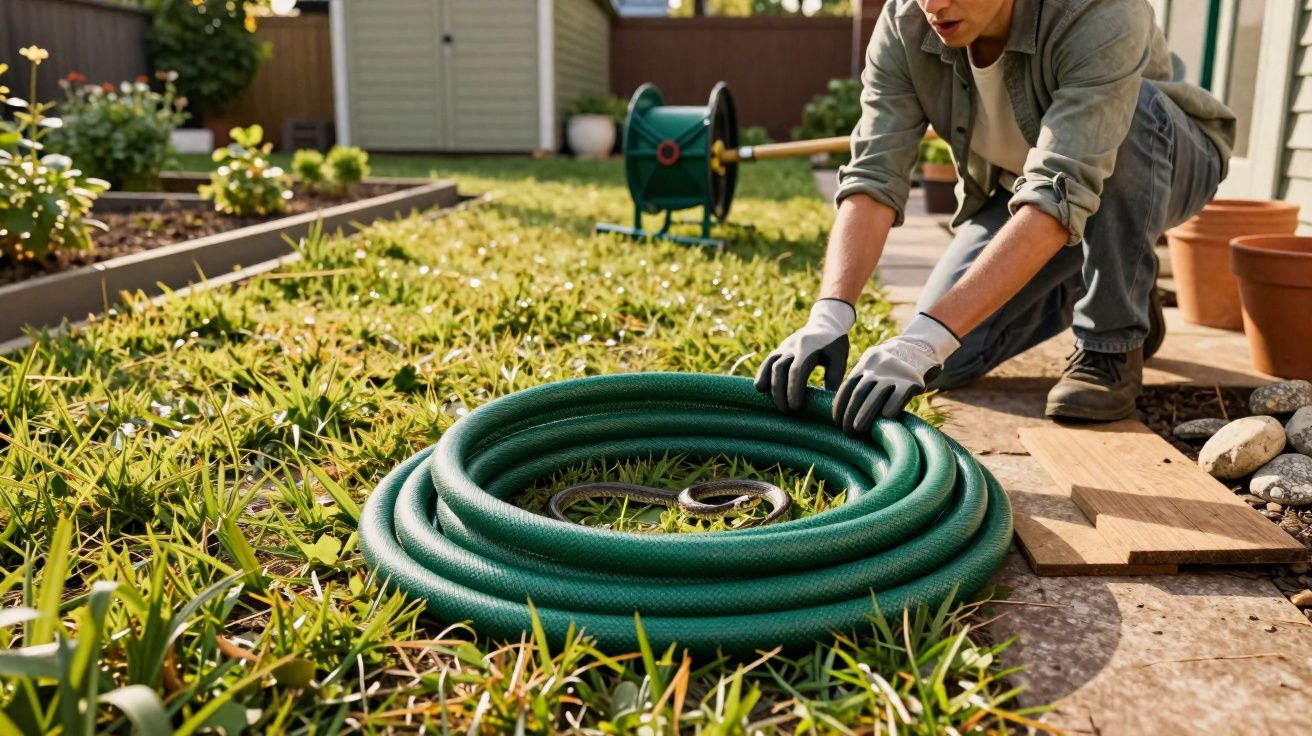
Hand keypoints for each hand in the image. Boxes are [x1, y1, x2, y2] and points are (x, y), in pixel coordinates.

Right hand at [754, 298, 853, 412]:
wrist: (825, 322)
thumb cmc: (835, 344)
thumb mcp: (839, 358)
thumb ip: (834, 378)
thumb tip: (828, 402)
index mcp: (808, 348)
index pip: (797, 371)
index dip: (794, 389)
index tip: (797, 407)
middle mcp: (792, 347)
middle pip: (780, 370)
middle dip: (780, 392)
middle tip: (787, 411)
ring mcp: (784, 347)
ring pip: (770, 365)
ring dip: (770, 386)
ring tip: (774, 405)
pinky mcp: (779, 349)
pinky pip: (767, 362)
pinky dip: (762, 374)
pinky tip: (760, 389)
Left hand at [832, 313, 959, 434]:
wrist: (922, 348)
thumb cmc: (893, 367)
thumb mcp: (875, 366)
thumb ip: (863, 381)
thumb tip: (845, 410)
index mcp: (866, 363)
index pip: (847, 386)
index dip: (840, 405)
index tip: (836, 421)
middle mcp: (878, 367)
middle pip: (859, 392)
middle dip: (850, 414)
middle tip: (846, 431)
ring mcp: (895, 373)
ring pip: (875, 396)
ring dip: (864, 415)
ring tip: (858, 430)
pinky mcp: (912, 381)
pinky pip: (898, 397)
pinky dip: (889, 409)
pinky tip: (883, 420)